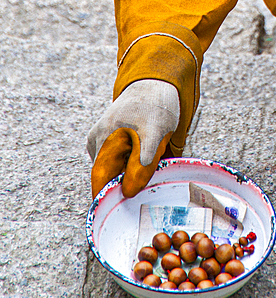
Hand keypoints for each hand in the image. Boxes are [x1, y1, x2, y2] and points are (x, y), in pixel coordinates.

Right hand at [87, 79, 179, 198]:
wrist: (156, 84)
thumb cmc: (156, 105)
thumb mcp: (156, 132)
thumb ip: (143, 162)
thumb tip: (128, 191)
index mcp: (102, 139)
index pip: (100, 179)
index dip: (108, 198)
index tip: (121, 214)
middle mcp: (97, 141)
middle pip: (108, 176)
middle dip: (125, 185)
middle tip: (147, 186)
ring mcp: (102, 141)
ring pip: (116, 170)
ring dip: (131, 174)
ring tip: (152, 157)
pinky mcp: (110, 142)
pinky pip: (120, 162)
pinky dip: (132, 165)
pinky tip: (148, 153)